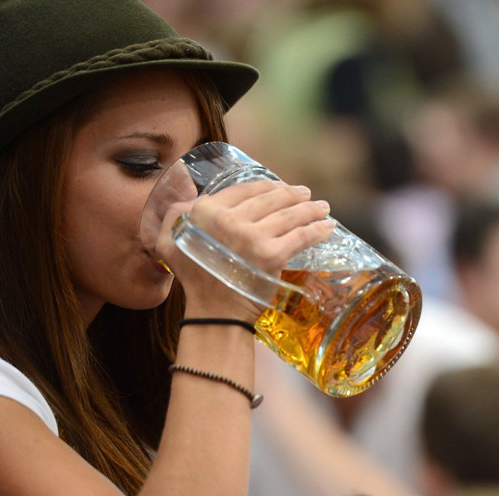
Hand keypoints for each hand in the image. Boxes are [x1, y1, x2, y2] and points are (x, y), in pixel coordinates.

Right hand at [154, 180, 334, 317]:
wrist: (214, 313)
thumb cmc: (193, 278)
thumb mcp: (170, 241)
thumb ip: (175, 213)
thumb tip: (189, 194)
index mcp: (206, 212)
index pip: (246, 189)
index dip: (268, 186)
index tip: (280, 187)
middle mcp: (229, 220)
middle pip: (271, 199)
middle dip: (293, 194)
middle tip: (305, 194)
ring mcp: (253, 237)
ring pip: (290, 215)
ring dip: (311, 208)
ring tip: (322, 207)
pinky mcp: (273, 255)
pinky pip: (301, 236)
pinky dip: (318, 229)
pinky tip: (328, 226)